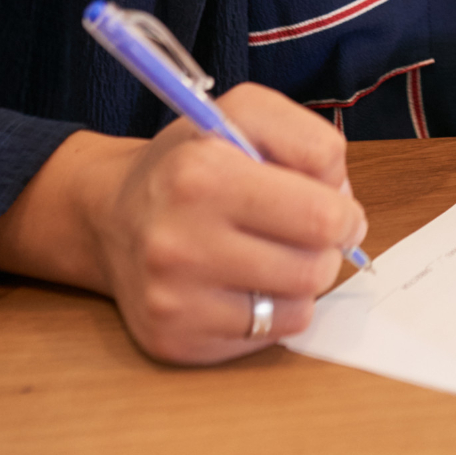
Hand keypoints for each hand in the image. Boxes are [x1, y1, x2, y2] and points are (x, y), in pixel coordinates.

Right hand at [0, 85, 366, 366]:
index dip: (344, 209)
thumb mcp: (245, 114)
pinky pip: (269, 336)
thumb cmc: (190, 163)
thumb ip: (309, 138)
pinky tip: (248, 281)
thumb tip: (343, 200)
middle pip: (316, 266)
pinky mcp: (176, 340)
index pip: (321, 214)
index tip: (334, 204)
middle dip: (328, 246)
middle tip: (309, 231)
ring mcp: (174, 298)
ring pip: (299, 305)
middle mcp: (181, 240)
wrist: (111, 216)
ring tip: (275, 251)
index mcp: (202, 174)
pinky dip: (274, 309)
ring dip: (303, 278)